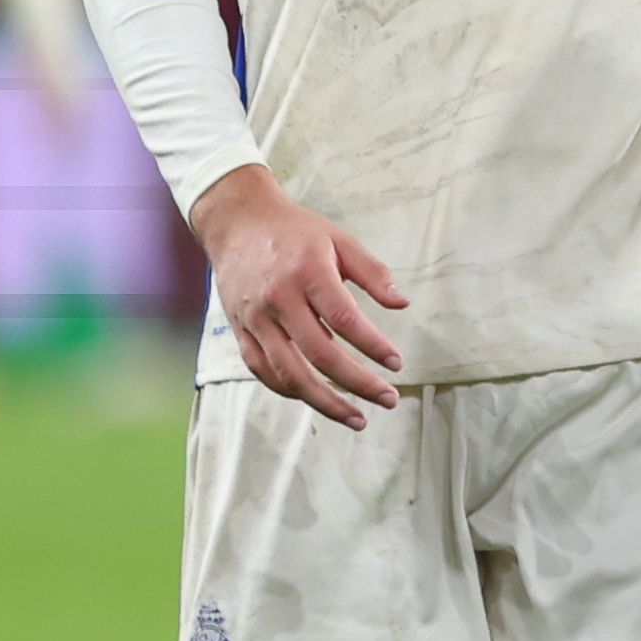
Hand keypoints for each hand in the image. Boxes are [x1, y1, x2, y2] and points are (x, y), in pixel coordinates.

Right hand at [196, 164, 409, 428]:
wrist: (237, 223)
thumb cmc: (296, 232)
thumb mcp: (339, 240)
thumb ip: (372, 272)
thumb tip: (403, 304)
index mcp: (307, 273)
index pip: (344, 319)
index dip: (373, 346)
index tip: (397, 364)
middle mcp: (278, 300)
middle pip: (319, 354)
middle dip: (357, 383)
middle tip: (389, 399)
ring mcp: (255, 319)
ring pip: (289, 373)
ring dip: (325, 402)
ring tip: (358, 418)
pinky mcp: (240, 331)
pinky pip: (264, 371)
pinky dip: (291, 391)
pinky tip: (318, 400)